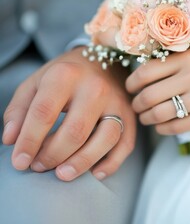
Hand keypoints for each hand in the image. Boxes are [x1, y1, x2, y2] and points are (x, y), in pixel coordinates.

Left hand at [2, 47, 135, 180]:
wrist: (102, 62)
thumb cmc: (65, 76)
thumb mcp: (35, 83)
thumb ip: (19, 110)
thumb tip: (11, 141)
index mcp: (66, 75)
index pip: (44, 113)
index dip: (29, 142)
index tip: (19, 162)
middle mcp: (95, 87)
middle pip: (75, 131)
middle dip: (53, 155)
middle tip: (39, 166)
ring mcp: (117, 102)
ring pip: (105, 139)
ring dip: (82, 163)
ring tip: (62, 174)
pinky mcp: (130, 116)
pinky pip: (125, 144)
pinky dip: (111, 164)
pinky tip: (94, 172)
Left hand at [126, 49, 189, 134]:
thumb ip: (169, 66)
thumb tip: (136, 81)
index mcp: (187, 58)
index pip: (146, 72)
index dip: (131, 84)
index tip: (130, 89)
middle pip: (149, 96)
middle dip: (136, 105)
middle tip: (136, 107)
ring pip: (160, 114)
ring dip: (147, 118)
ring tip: (146, 117)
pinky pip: (175, 127)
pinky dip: (162, 129)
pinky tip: (161, 126)